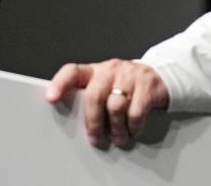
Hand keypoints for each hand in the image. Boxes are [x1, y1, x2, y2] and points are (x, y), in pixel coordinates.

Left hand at [46, 59, 169, 147]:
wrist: (159, 77)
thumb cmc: (125, 86)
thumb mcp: (106, 87)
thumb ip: (91, 99)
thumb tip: (76, 126)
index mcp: (95, 71)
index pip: (73, 71)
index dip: (60, 84)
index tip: (51, 98)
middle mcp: (111, 69)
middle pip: (94, 95)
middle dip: (94, 123)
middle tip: (97, 139)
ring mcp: (130, 75)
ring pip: (115, 106)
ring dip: (116, 129)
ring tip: (119, 138)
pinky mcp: (147, 86)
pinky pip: (135, 112)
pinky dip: (133, 127)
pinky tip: (133, 130)